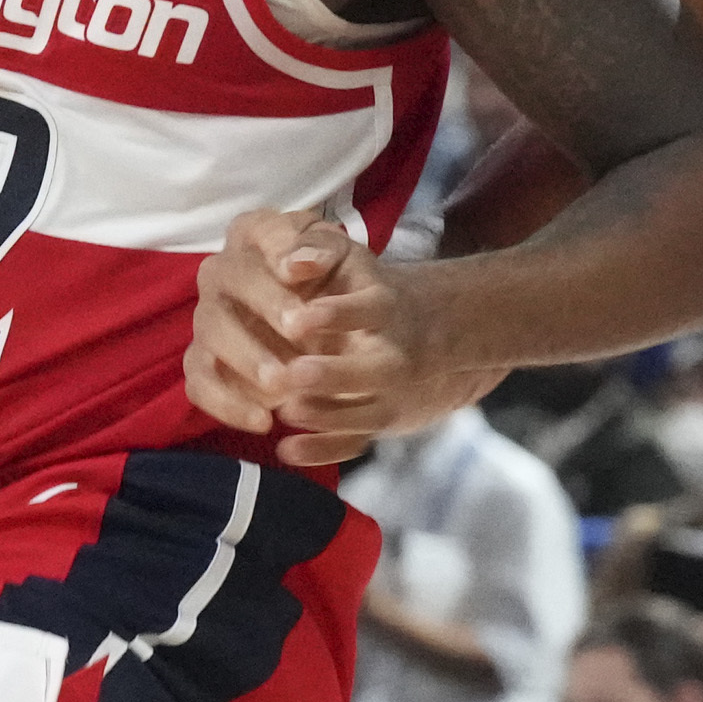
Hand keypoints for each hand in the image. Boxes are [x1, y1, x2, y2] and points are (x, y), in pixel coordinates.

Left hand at [185, 209, 495, 468]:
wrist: (416, 324)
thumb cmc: (359, 285)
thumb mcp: (346, 257)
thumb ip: (317, 249)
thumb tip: (292, 262)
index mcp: (385, 306)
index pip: (369, 310)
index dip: (337, 315)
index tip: (297, 321)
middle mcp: (394, 353)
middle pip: (378, 372)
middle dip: (335, 376)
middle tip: (293, 374)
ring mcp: (386, 393)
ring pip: (367, 414)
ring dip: (327, 416)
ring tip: (286, 410)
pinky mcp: (373, 421)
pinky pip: (354, 444)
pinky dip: (323, 452)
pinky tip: (286, 450)